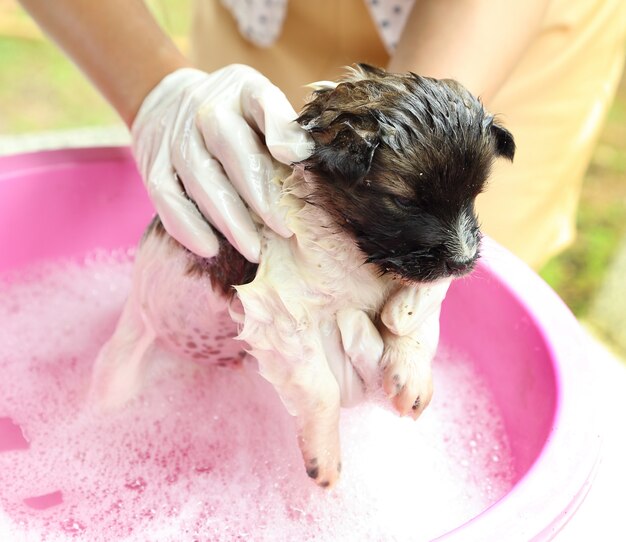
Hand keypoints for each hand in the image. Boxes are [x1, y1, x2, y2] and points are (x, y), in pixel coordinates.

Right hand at [131, 65, 312, 261]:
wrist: (167, 101)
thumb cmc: (233, 115)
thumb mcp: (263, 106)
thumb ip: (285, 128)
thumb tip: (303, 154)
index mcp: (242, 89)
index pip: (262, 100)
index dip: (280, 128)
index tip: (298, 157)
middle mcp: (205, 107)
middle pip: (230, 146)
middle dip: (259, 192)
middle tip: (284, 228)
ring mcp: (175, 136)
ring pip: (200, 177)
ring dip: (228, 218)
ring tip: (254, 250)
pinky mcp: (153, 164)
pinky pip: (166, 196)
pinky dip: (187, 224)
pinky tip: (210, 248)